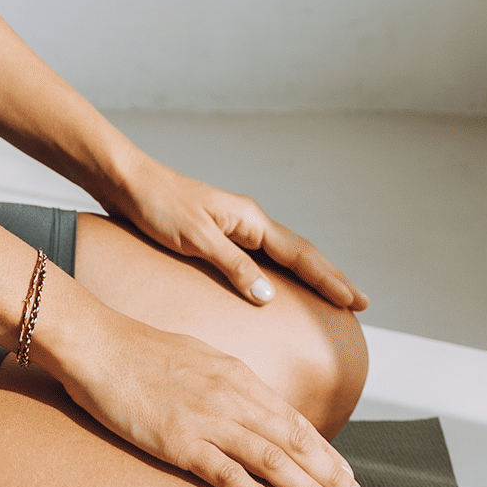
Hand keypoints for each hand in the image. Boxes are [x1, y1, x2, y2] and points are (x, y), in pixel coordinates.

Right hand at [35, 287, 365, 486]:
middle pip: (294, 442)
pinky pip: (228, 474)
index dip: (325, 452)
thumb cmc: (138, 352)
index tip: (347, 476)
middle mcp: (233, 398)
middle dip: (330, 474)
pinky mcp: (180, 442)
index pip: (293, 421)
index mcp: (238, 377)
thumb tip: (248, 407)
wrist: (97, 344)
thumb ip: (226, 385)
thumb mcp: (196, 359)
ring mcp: (208, 420)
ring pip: (272, 461)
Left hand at [110, 165, 370, 313]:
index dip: (328, 280)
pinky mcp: (220, 236)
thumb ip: (233, 266)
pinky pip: (263, 258)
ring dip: (311, 276)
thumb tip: (269, 296)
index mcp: (250, 219)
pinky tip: (282, 289)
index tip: (354, 301)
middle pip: (302, 254)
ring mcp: (236, 228)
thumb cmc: (157, 206)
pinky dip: (283, 274)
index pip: (300, 254)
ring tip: (333, 297)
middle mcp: (249, 222)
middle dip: (331, 279)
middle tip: (359, 304)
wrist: (126, 183)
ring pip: (285, 256)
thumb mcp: (196, 238)